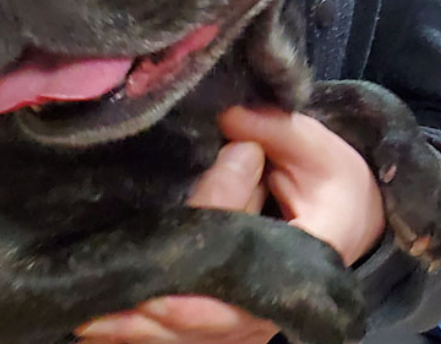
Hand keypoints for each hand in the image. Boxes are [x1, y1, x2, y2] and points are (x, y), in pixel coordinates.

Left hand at [76, 108, 386, 342]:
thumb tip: (223, 118)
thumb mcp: (314, 144)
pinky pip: (188, 337)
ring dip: (141, 333)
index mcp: (309, 255)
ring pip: (196, 337)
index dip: (200, 278)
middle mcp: (279, 300)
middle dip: (154, 315)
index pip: (247, 272)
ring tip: (88, 320)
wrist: (352, 214)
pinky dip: (145, 337)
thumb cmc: (332, 176)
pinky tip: (102, 329)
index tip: (155, 275)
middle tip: (96, 309)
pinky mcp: (232, 320)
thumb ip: (272, 129)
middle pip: (213, 319)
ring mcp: (255, 319)